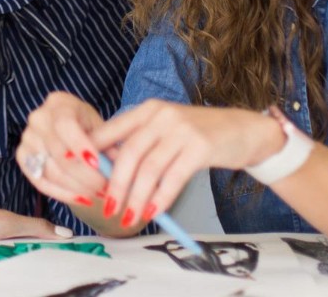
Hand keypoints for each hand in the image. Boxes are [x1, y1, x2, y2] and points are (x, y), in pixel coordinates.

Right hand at [16, 91, 124, 232]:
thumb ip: (109, 146)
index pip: (65, 124)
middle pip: (58, 152)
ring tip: (97, 195)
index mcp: (59, 103)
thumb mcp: (103, 129)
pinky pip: (40, 181)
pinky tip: (81, 199)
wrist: (72, 131)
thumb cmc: (90, 128)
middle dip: (84, 175)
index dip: (80, 146)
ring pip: (50, 170)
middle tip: (104, 188)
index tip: (98, 165)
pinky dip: (62, 194)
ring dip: (76, 187)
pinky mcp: (22, 157)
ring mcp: (27, 137)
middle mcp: (38, 117)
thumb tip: (118, 170)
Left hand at [89, 100, 278, 230]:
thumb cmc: (198, 134)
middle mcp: (161, 115)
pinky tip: (153, 212)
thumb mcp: (165, 130)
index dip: (95, 156)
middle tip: (107, 207)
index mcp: (147, 109)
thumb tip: (107, 170)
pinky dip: (161, 198)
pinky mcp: (200, 147)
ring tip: (129, 217)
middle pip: (129, 153)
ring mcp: (182, 130)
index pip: (111, 131)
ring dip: (137, 197)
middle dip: (116, 184)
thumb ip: (140, 142)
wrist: (243, 130)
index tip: (84, 179)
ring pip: (150, 169)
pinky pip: (174, 177)